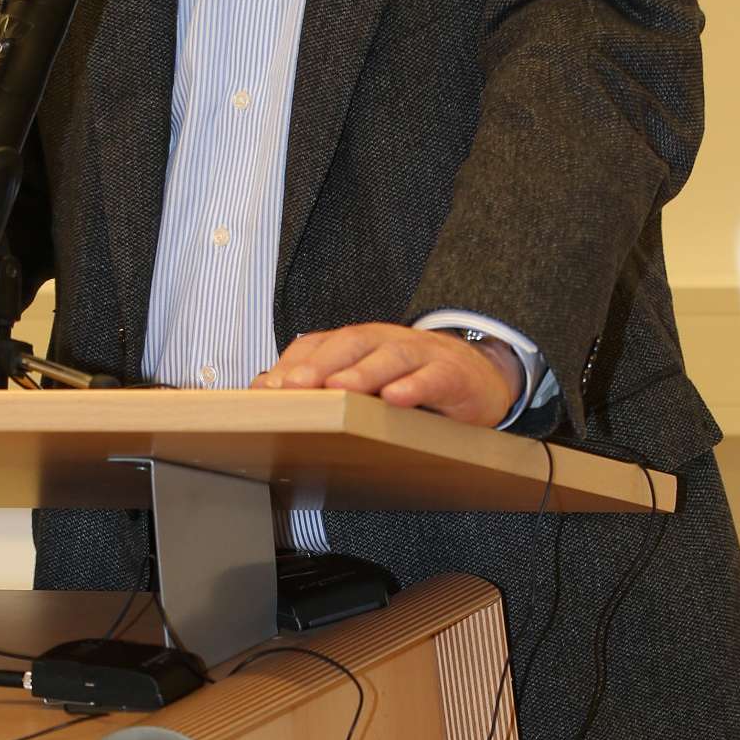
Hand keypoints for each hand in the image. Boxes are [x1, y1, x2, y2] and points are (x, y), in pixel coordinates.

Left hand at [250, 324, 519, 427]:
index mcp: (358, 343)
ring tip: (339, 389)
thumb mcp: (363, 382)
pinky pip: (433, 377)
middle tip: (293, 387)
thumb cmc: (410, 381)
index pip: (319, 344)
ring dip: (361, 373)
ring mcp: (421, 354)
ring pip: (389, 357)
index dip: (292, 364)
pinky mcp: (453, 374)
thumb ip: (317, 383)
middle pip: (349, 344)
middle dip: (318, 365)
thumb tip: (262, 389)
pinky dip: (415, 386)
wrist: (478, 377)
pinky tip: (397, 398)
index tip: (267, 388)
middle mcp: (385, 341)